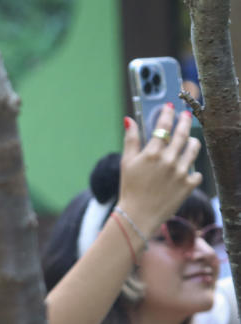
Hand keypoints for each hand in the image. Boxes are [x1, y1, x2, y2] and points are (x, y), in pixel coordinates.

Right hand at [116, 105, 201, 235]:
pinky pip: (196, 173)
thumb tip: (129, 119)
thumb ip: (131, 140)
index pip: (163, 127)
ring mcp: (180, 172)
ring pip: (193, 150)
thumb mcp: (127, 163)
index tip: (170, 107)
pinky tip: (184, 172)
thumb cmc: (129, 189)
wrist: (138, 216)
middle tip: (187, 115)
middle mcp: (168, 160)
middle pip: (182, 135)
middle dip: (185, 122)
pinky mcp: (189, 185)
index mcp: (152, 154)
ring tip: (190, 141)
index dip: (167, 115)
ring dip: (192, 143)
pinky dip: (191, 171)